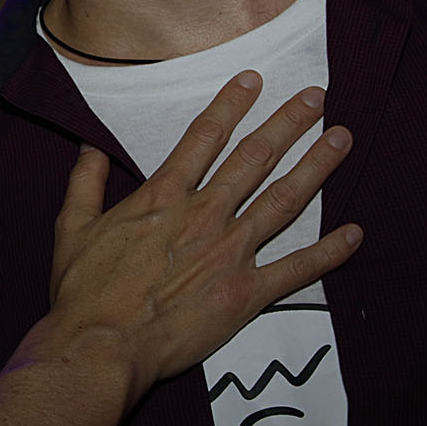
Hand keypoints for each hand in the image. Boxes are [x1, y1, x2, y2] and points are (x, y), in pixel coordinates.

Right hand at [47, 73, 360, 385]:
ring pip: (282, 200)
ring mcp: (229, 253)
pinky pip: (296, 270)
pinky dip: (328, 252)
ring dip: (315, 167)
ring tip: (341, 139)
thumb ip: (84, 184)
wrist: (102, 345)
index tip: (254, 80)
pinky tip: (354, 233)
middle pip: (254, 158)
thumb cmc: (84, 291)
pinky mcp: (245, 294)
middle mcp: (204, 215)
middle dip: (288, 123)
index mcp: (163, 197)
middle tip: (317, 96)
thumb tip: (89, 150)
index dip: (231, 105)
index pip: (204, 137)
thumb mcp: (72, 228)